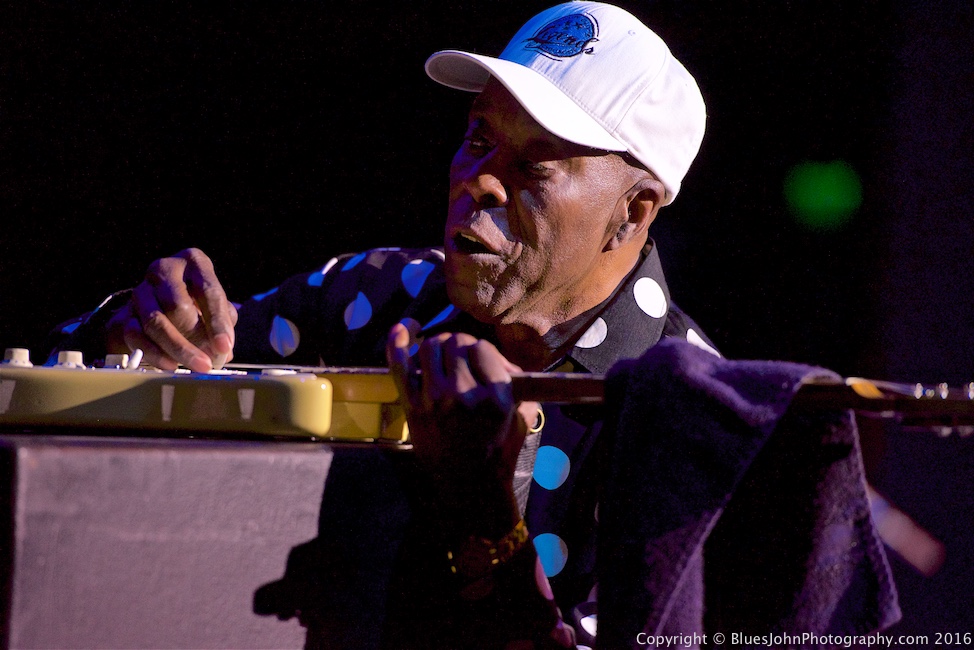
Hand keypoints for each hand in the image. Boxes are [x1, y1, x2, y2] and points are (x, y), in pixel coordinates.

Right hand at [106, 248, 236, 372]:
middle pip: (178, 306)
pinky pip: (137, 336)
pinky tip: (172, 365)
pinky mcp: (125, 314)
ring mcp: (141, 291)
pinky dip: (156, 353)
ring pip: (156, 322)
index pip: (207, 291)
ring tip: (197, 366)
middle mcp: (164, 269)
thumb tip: (223, 351)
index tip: (224, 346)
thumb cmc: (198, 302)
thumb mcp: (215, 304)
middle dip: (196, 337)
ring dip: (178, 348)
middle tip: (210, 360)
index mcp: (193, 261)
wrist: (159, 303)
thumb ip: (223, 323)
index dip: (218, 322)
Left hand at [386, 324, 538, 537]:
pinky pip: (400, 364)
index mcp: (495, 396)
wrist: (470, 485)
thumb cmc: (498, 449)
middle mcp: (463, 395)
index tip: (481, 361)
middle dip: (460, 345)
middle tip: (461, 360)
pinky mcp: (412, 407)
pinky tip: (403, 329)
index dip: (482, 350)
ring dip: (437, 345)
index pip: (482, 347)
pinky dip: (398, 341)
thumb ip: (516, 383)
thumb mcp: (522, 415)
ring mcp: (434, 400)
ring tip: (442, 357)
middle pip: (455, 342)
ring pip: (430, 347)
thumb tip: (500, 359)